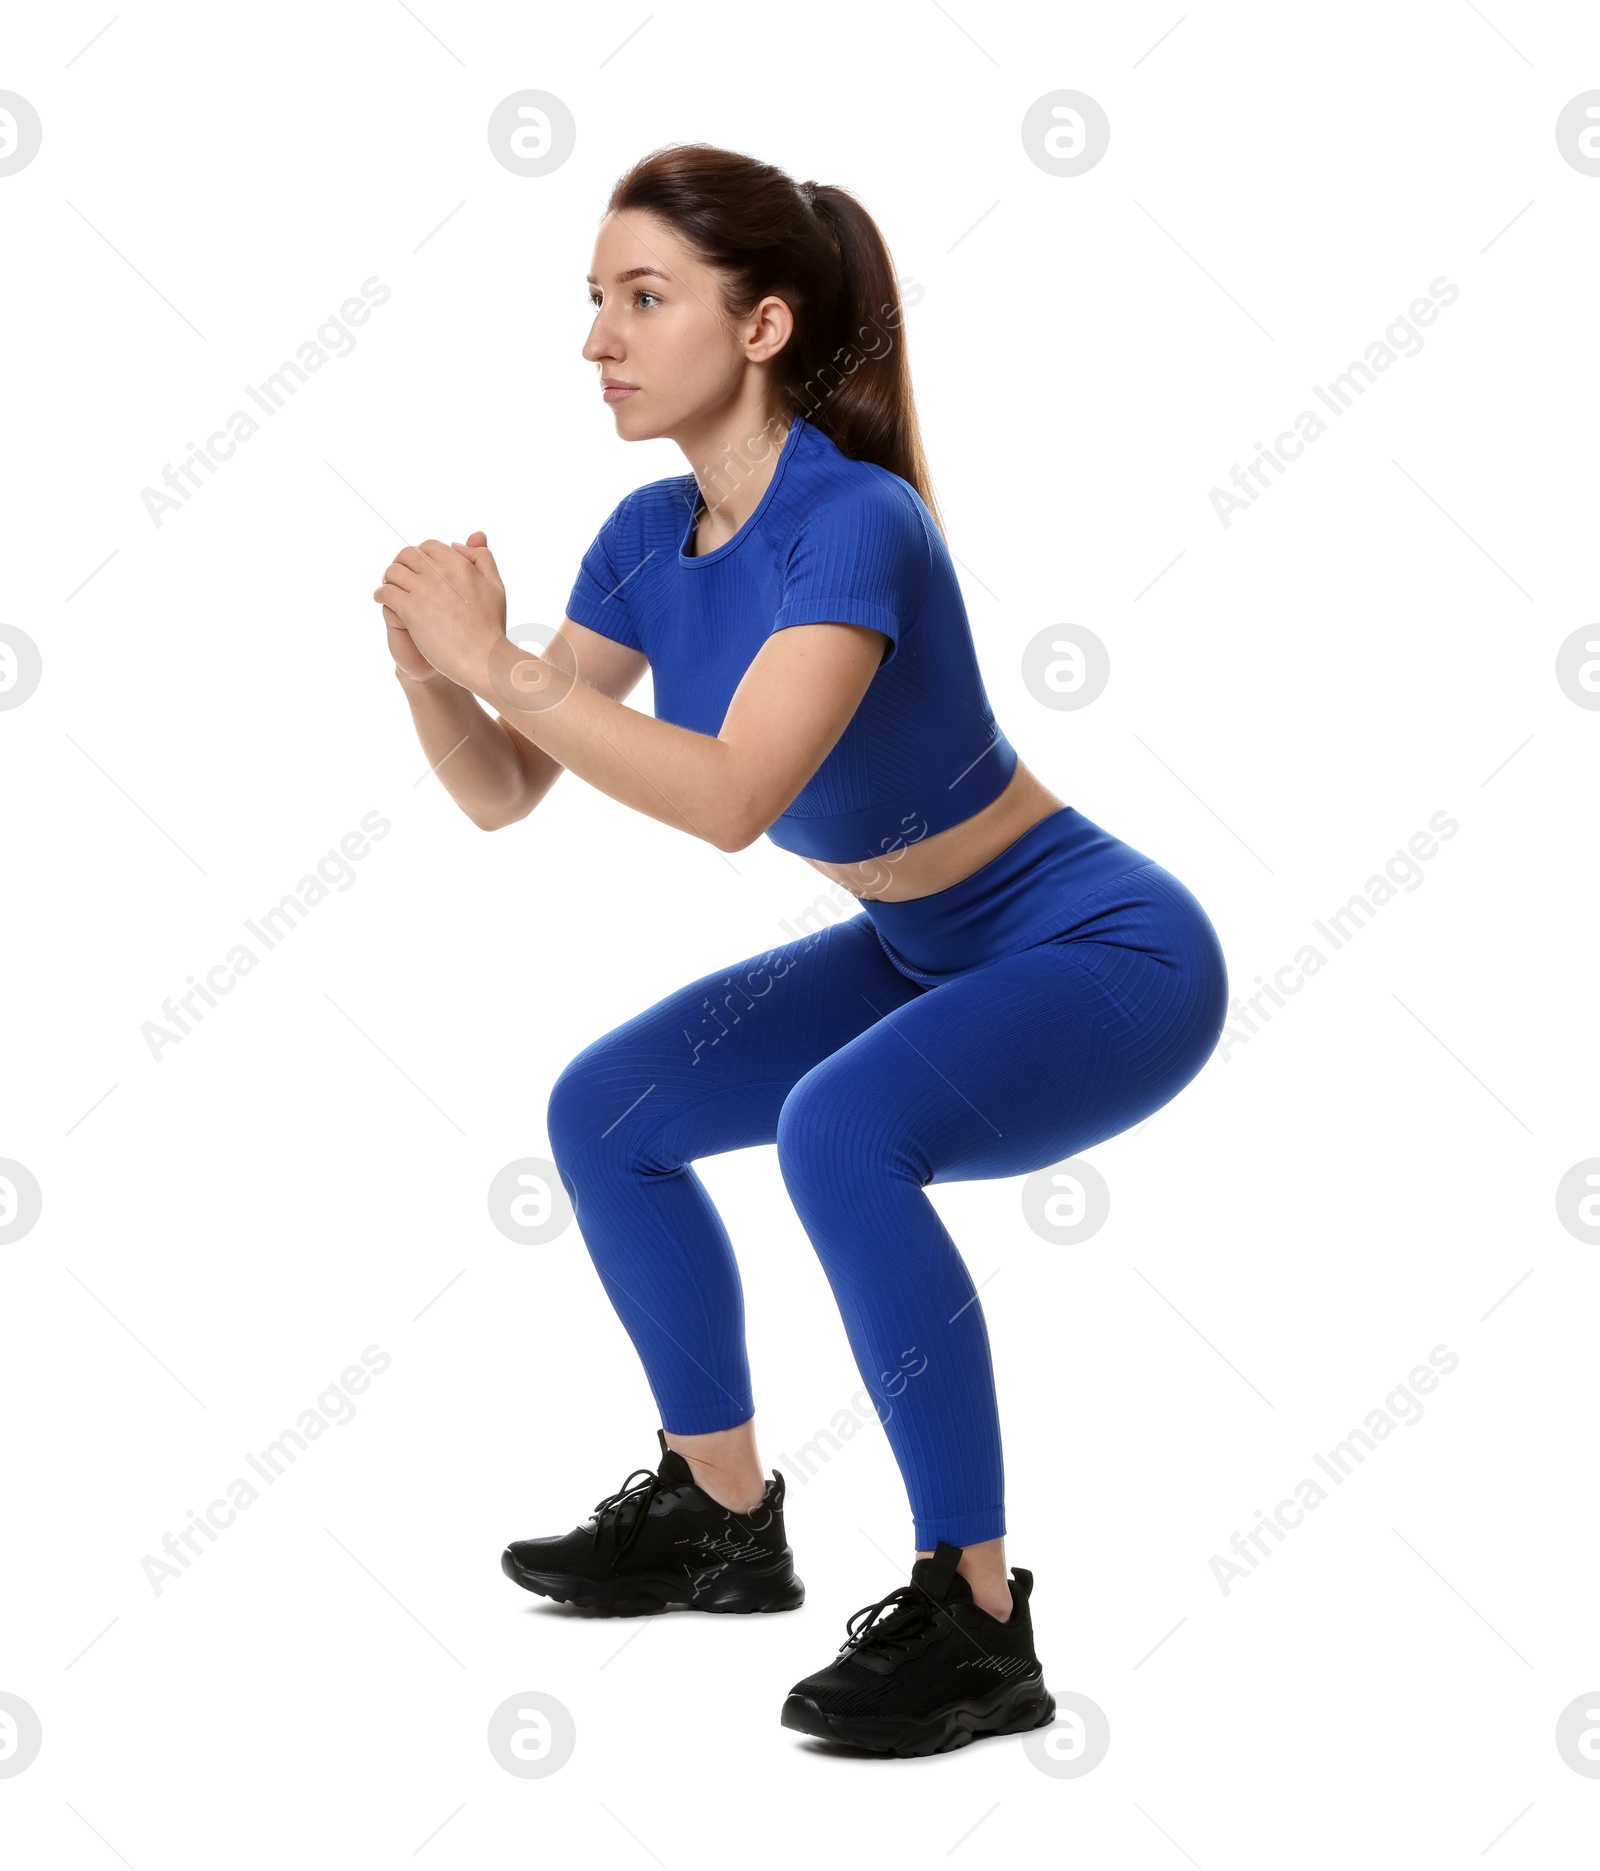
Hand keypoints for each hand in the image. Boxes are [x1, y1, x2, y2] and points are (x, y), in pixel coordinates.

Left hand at [373, 531, 504, 688]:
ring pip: (394, 571)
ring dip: (389, 578)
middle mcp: (440, 573)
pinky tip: (381, 599)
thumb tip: (457, 543)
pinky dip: (380, 594)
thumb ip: (482, 558)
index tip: (419, 568)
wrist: (484, 658)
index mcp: (459, 564)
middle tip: (400, 576)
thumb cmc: (491, 626)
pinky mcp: (411, 610)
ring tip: (390, 588)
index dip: (421, 554)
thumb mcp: (495, 585)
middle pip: (408, 555)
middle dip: (401, 563)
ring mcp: (424, 591)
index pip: (429, 546)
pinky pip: (386, 592)